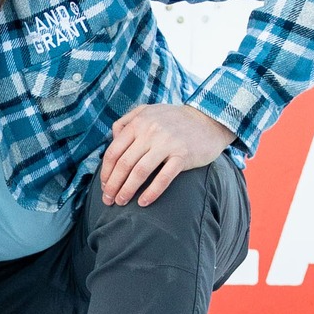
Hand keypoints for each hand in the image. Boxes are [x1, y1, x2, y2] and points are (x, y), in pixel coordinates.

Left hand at [99, 104, 233, 206]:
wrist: (209, 120)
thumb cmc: (174, 120)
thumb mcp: (148, 111)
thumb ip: (127, 121)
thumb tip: (112, 139)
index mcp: (138, 123)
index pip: (114, 151)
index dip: (106, 172)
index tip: (104, 186)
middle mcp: (150, 132)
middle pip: (124, 164)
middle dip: (113, 185)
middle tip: (108, 199)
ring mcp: (167, 143)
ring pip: (140, 172)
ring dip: (127, 190)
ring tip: (121, 202)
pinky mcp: (183, 155)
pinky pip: (163, 178)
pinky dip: (151, 192)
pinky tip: (143, 202)